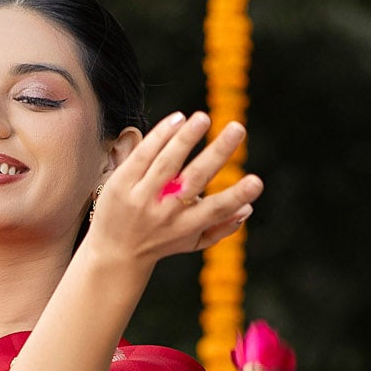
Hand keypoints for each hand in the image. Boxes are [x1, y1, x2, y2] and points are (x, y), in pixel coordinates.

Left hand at [82, 110, 261, 270]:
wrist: (114, 254)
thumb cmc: (161, 241)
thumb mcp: (192, 241)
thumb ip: (221, 228)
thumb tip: (248, 210)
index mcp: (187, 226)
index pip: (216, 209)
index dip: (237, 196)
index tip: (257, 182)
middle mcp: (166, 212)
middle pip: (194, 179)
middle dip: (217, 153)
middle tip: (238, 128)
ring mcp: (141, 198)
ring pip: (166, 164)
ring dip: (186, 139)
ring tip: (203, 117)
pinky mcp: (121, 185)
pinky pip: (143, 156)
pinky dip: (160, 137)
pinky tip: (178, 119)